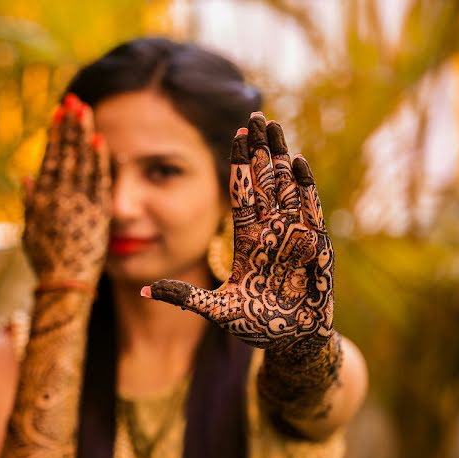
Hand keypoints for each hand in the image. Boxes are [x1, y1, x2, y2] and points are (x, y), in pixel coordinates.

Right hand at [22, 94, 111, 285]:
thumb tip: (25, 177)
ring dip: (83, 135)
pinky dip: (99, 161)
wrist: (64, 286)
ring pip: (81, 163)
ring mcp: (79, 205)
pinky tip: (100, 140)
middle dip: (69, 126)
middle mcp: (59, 199)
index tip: (58, 114)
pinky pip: (98, 182)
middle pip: (66, 155)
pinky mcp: (97, 214)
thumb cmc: (46, 263)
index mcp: (43, 200)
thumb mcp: (30, 234)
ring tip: (86, 110)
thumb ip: (29, 205)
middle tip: (73, 100)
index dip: (54, 135)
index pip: (50, 160)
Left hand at [144, 112, 333, 352]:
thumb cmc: (257, 324)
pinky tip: (296, 162)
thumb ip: (182, 296)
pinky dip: (303, 188)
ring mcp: (294, 237)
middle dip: (260, 150)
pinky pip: (309, 212)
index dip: (240, 165)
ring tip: (275, 127)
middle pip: (265, 182)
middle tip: (256, 114)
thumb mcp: (213, 308)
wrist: (292, 342)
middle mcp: (272, 232)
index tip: (236, 133)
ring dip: (280, 158)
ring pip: (285, 188)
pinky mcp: (315, 248)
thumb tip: (143, 289)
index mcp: (248, 242)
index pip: (242, 195)